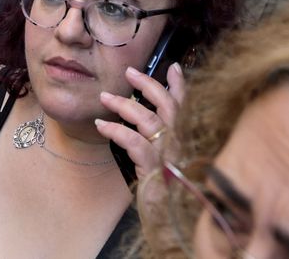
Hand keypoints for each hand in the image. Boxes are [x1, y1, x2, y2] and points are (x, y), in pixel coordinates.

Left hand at [96, 63, 186, 218]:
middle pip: (169, 107)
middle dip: (149, 84)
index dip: (180, 86)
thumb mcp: (167, 161)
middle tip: (129, 72)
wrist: (171, 222)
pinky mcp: (154, 170)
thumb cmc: (167, 192)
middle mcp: (182, 146)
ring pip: (149, 120)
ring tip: (104, 98)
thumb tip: (148, 116)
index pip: (187, 108)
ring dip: (124, 105)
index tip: (173, 66)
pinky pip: (134, 143)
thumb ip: (164, 140)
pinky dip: (116, 131)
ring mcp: (169, 157)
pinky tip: (101, 126)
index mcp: (186, 142)